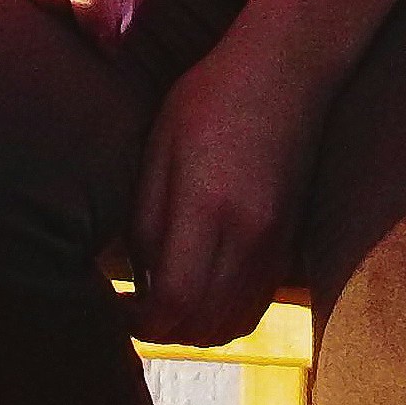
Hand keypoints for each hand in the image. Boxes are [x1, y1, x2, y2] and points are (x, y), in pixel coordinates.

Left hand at [121, 33, 332, 349]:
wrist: (285, 73)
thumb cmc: (211, 100)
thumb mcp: (158, 151)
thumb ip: (144, 222)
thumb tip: (134, 281)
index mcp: (208, 211)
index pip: (174, 304)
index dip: (138, 321)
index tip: (115, 306)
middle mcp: (249, 239)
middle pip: (203, 328)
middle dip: (162, 331)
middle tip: (132, 310)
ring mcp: (275, 246)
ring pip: (233, 326)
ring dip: (194, 330)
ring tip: (165, 305)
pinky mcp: (290, 244)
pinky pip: (256, 306)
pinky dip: (224, 316)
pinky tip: (201, 292)